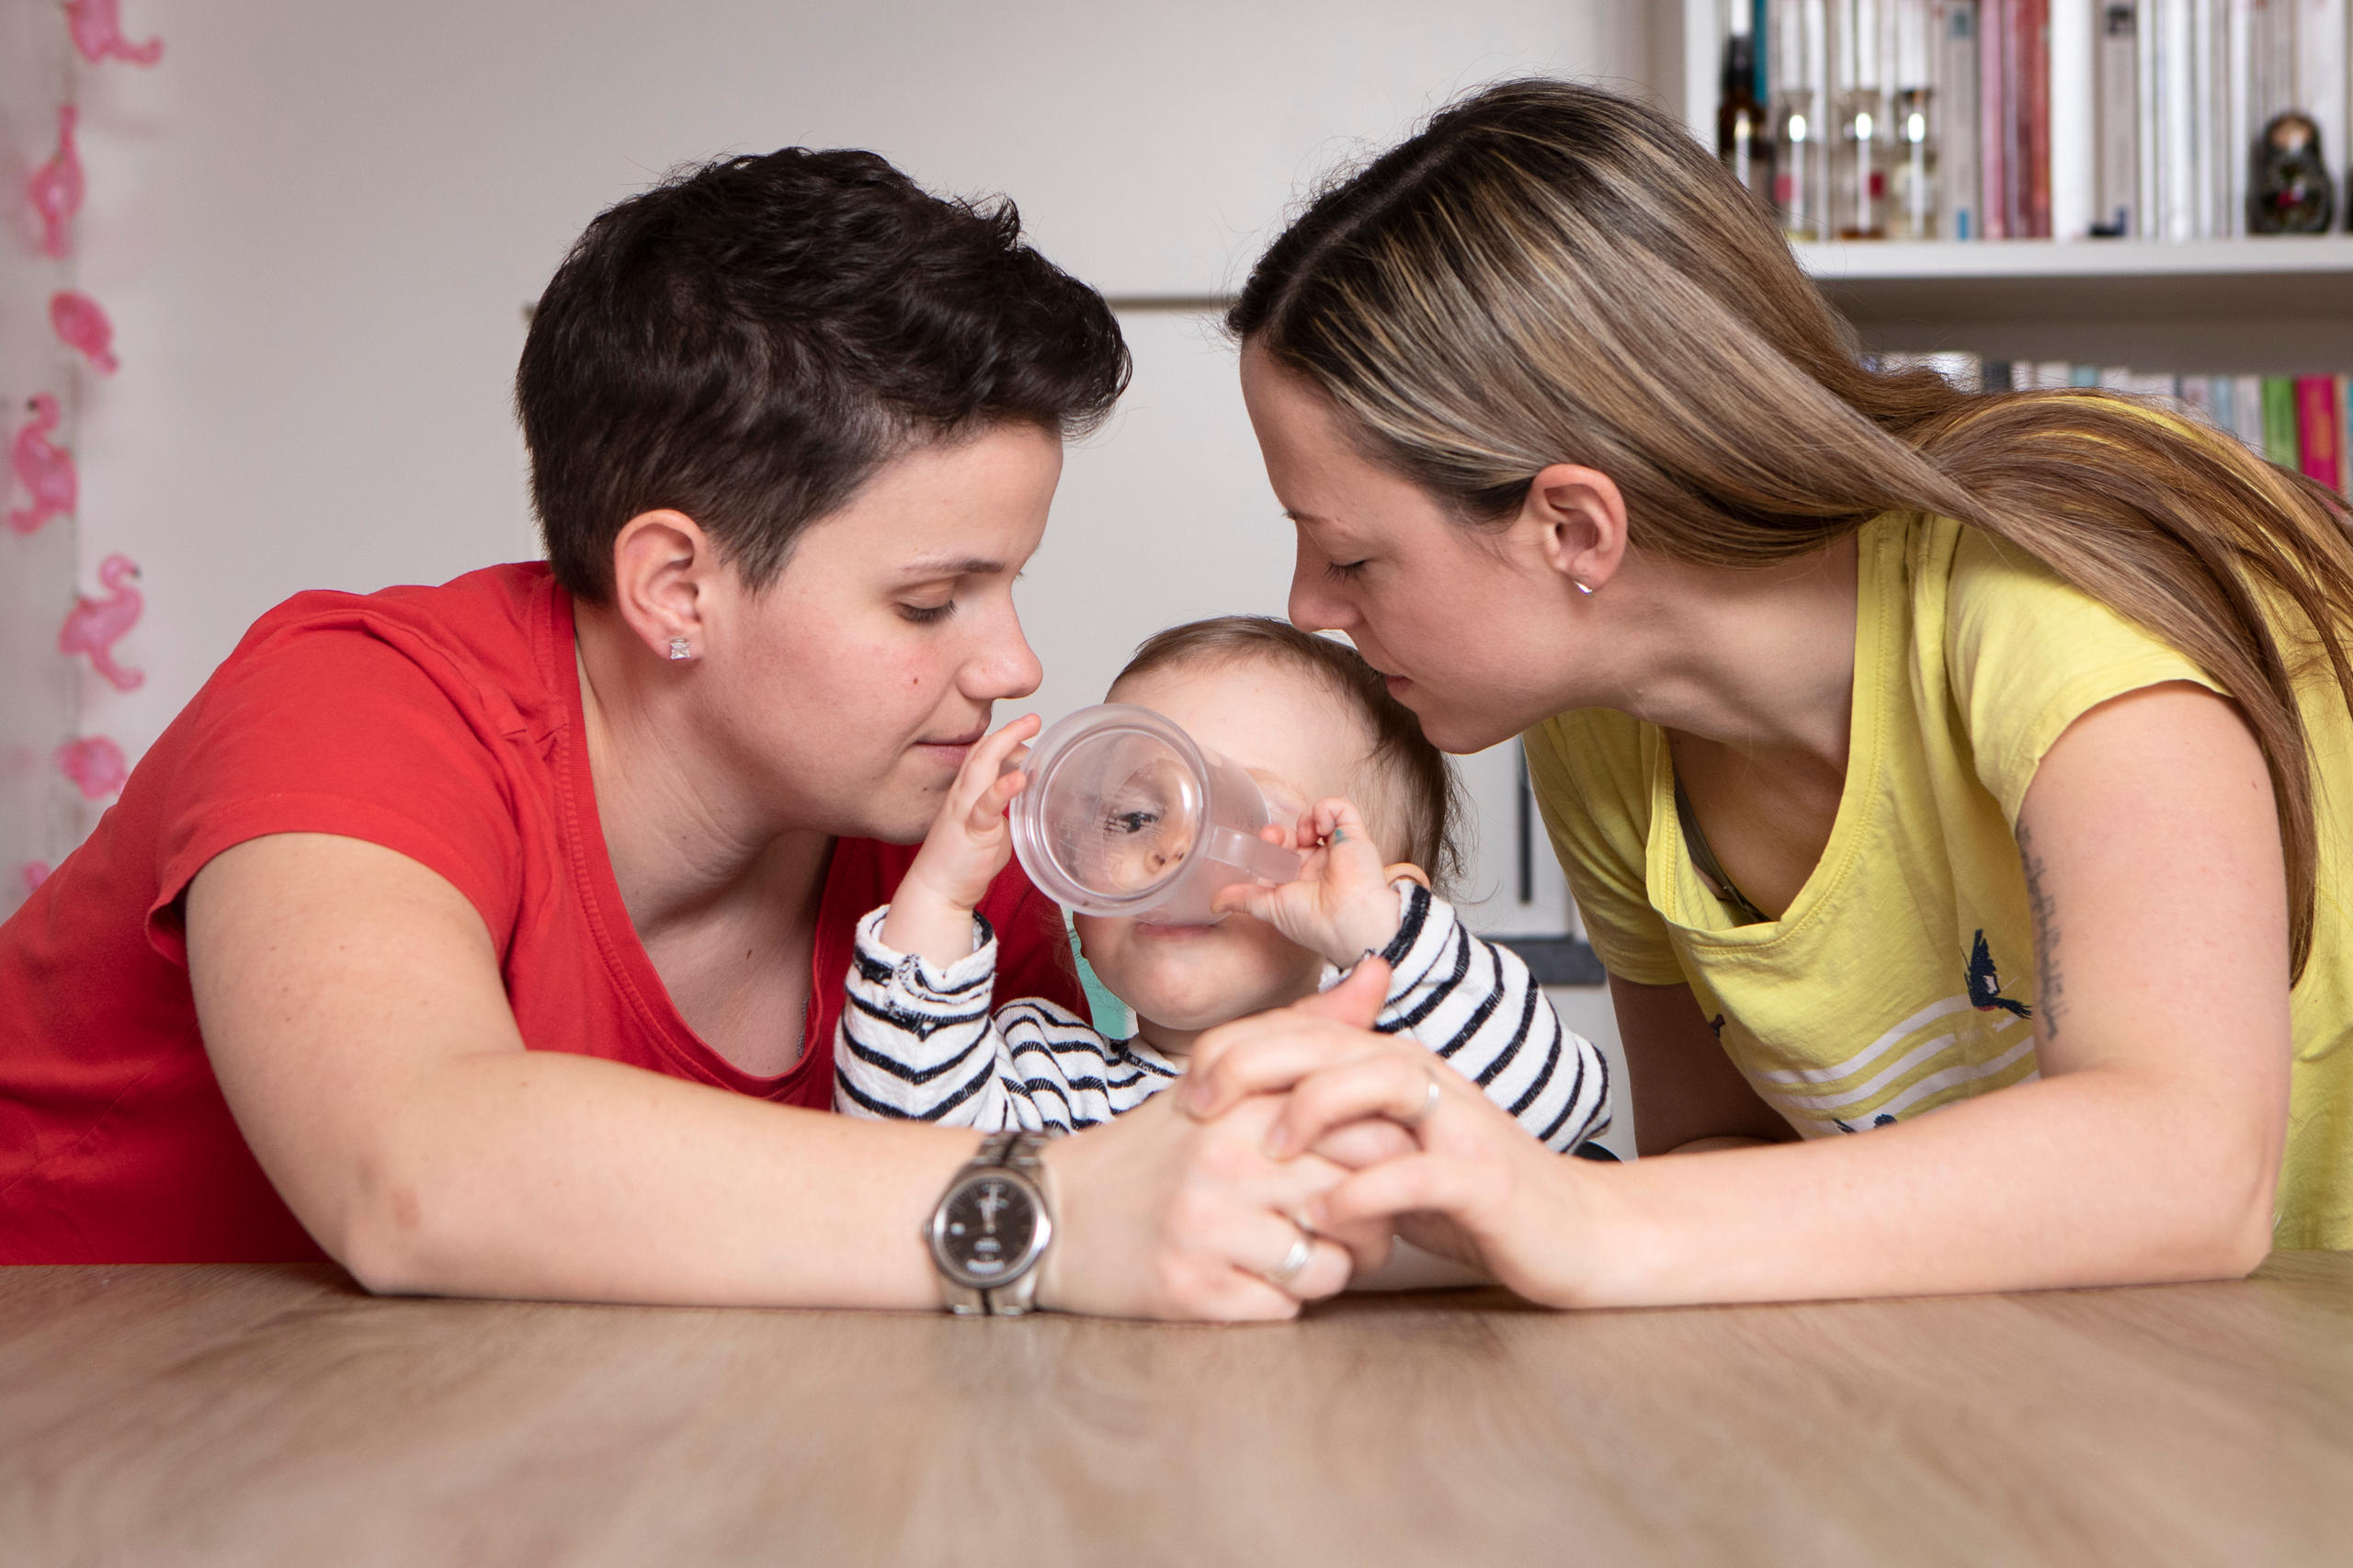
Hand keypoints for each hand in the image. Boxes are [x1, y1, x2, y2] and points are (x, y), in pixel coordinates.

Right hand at [883, 715, 1038, 965]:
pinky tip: (1020, 778)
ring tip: (1028, 728)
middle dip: (1007, 730)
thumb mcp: (989, 827)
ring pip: (980, 768)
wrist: (937, 892)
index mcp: (966, 793)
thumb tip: (1025, 791)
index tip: (1029, 729)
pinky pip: (985, 806)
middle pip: (980, 752)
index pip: (982, 754)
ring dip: (1005, 744)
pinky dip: (1002, 789)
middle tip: (1033, 718)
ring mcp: (964, 811)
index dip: (1003, 737)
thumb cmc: (962, 862)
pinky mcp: (971, 832)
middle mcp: (961, 796)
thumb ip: (1003, 808)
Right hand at [1031, 960, 1403, 1319]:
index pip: (1369, 1128)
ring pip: (1332, 1264)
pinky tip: (1253, 1280)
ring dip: (1331, 1268)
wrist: (1050, 1213)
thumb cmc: (1151, 1151)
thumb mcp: (1219, 1079)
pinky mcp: (1193, 1290)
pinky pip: (1285, 1309)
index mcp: (1242, 1103)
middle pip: (1362, 1197)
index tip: (1372, 1167)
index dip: (1390, 1156)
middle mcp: (1226, 1161)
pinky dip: (1281, 1301)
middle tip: (1354, 1221)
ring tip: (1302, 1253)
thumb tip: (1380, 972)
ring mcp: (1209, 1228)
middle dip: (1374, 1219)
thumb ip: (1303, 1033)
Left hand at [1179, 967, 1611, 1306]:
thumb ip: (1332, 1128)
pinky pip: (1419, 1174)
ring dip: (1315, 1109)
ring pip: (1380, 1081)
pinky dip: (1367, 1192)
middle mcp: (1423, 1079)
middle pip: (1330, 1039)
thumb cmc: (1473, 1196)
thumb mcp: (1389, 1152)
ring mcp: (1457, 1125)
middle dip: (1255, 1061)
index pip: (1304, 1031)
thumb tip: (1246, 1120)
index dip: (1236, 1049)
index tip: (1183, 1089)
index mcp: (1393, 1067)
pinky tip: (1324, 1216)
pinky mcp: (1484, 1180)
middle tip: (1199, 1106)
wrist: (1579, 1233)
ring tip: (1266, 1150)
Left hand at [1211, 797, 1402, 966]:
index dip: (1270, 843)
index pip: (1282, 851)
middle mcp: (1321, 863)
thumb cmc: (1313, 922)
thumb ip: (1244, 898)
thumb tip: (1214, 902)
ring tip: (1306, 835)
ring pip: (1319, 816)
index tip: (1264, 845)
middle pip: (1297, 832)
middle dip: (1281, 831)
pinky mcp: (1355, 835)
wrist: (1346, 922)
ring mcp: (1339, 847)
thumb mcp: (1270, 907)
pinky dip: (1326, 809)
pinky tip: (1321, 829)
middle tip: (1275, 837)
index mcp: (1303, 879)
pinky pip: (1341, 807)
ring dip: (1305, 819)